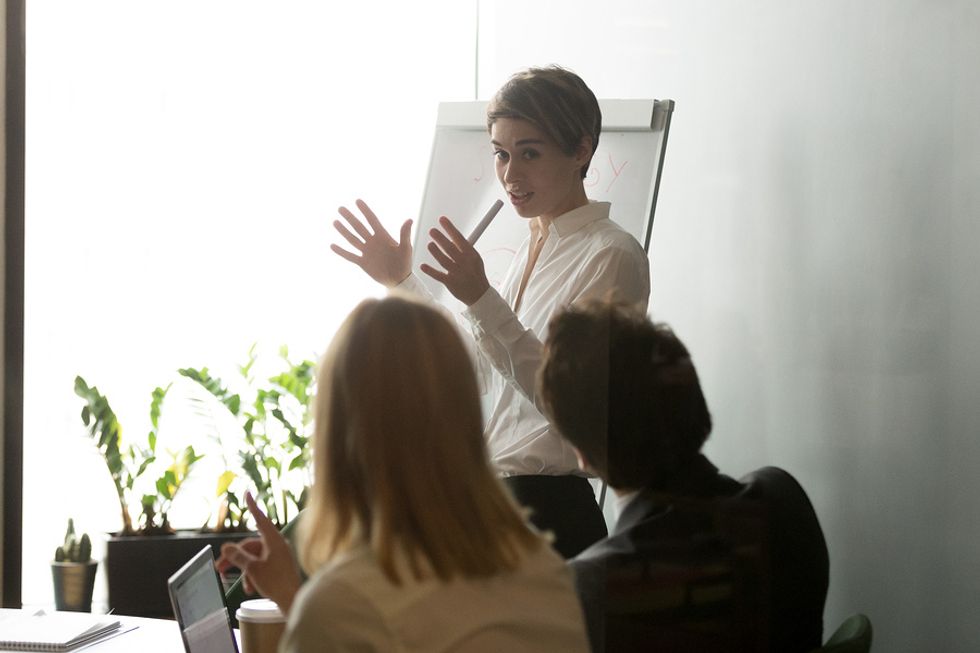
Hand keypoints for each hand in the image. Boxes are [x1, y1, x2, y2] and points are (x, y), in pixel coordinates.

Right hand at [216, 492, 301, 613]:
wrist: (294, 601)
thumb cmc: (276, 583)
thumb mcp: (253, 569)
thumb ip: (238, 557)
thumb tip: (226, 547)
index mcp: (274, 540)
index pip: (260, 518)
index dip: (252, 506)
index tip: (247, 492)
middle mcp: (277, 545)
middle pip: (250, 545)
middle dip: (233, 557)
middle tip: (218, 568)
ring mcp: (278, 556)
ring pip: (254, 558)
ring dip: (242, 570)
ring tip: (230, 580)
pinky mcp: (279, 567)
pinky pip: (261, 567)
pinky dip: (253, 576)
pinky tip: (250, 589)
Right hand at [331, 199, 413, 286]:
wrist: (399, 281)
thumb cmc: (405, 263)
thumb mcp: (405, 248)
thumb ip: (404, 234)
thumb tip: (409, 219)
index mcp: (383, 236)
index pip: (372, 220)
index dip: (365, 211)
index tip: (357, 201)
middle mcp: (373, 242)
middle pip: (359, 227)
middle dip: (350, 218)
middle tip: (340, 208)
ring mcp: (367, 252)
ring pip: (352, 239)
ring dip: (343, 231)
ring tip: (335, 222)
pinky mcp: (363, 263)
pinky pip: (350, 256)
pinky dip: (341, 251)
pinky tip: (332, 245)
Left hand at [419, 216, 490, 305]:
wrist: (479, 295)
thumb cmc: (476, 274)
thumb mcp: (475, 259)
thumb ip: (464, 248)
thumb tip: (453, 235)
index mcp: (471, 255)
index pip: (459, 238)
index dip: (450, 228)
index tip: (442, 219)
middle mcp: (464, 263)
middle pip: (450, 248)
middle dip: (440, 238)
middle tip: (432, 231)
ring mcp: (457, 273)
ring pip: (443, 260)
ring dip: (435, 252)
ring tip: (429, 245)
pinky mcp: (450, 283)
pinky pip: (438, 275)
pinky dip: (430, 270)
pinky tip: (422, 265)